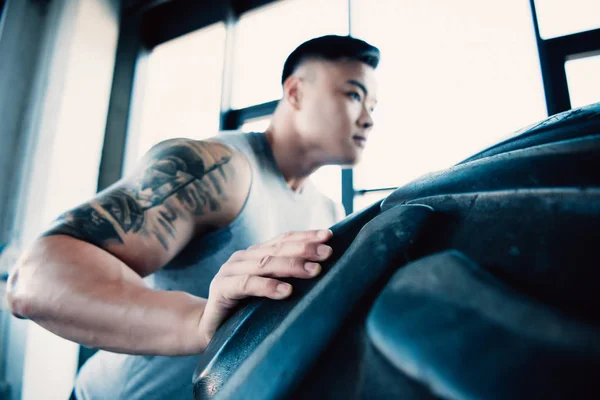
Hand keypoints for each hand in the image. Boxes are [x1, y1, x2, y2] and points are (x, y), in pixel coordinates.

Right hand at [198, 229, 333, 345]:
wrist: (209, 328)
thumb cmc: (245, 310)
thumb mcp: (268, 290)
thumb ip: (285, 277)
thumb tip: (322, 269)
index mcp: (256, 254)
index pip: (283, 239)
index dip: (305, 236)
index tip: (329, 236)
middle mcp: (243, 257)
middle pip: (277, 248)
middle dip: (305, 249)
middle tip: (327, 253)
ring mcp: (230, 271)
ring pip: (265, 263)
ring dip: (292, 265)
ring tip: (315, 271)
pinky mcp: (221, 289)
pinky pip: (247, 285)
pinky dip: (268, 286)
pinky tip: (287, 291)